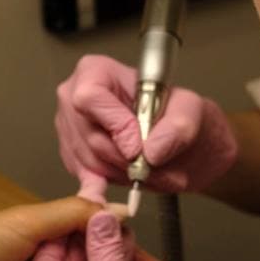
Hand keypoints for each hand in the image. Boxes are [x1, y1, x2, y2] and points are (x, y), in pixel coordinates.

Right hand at [56, 55, 237, 202]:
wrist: (175, 139)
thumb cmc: (175, 114)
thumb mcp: (189, 110)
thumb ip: (177, 126)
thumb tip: (153, 150)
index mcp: (95, 72)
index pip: (91, 98)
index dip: (115, 126)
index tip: (138, 147)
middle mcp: (75, 98)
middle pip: (92, 137)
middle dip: (128, 159)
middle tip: (159, 167)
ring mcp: (70, 129)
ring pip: (92, 162)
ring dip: (128, 175)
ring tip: (157, 175)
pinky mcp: (73, 157)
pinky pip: (88, 178)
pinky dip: (111, 186)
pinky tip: (128, 188)